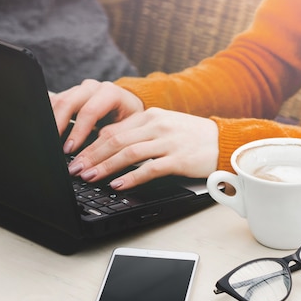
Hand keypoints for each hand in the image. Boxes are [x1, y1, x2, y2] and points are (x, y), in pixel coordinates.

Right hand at [50, 79, 144, 153]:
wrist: (128, 106)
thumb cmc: (130, 120)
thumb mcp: (128, 129)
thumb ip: (112, 137)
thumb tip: (94, 155)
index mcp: (110, 93)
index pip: (89, 111)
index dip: (77, 131)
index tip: (69, 149)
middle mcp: (93, 87)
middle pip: (68, 102)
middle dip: (58, 126)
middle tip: (54, 147)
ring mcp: (79, 89)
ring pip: (58, 101)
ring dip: (51, 122)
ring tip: (50, 141)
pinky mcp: (69, 94)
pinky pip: (54, 103)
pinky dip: (49, 118)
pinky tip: (48, 132)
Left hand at [67, 107, 218, 189]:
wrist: (225, 141)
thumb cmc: (191, 137)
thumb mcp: (163, 127)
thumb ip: (138, 134)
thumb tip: (108, 147)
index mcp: (149, 116)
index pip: (113, 129)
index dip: (90, 144)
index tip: (76, 158)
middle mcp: (156, 125)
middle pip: (115, 140)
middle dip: (91, 156)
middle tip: (75, 170)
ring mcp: (168, 141)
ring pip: (128, 153)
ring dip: (105, 166)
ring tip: (90, 177)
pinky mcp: (179, 158)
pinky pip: (149, 168)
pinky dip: (131, 177)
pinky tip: (117, 185)